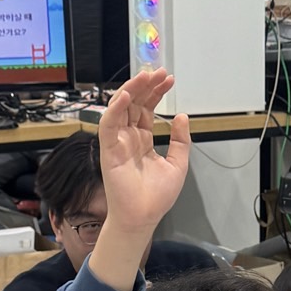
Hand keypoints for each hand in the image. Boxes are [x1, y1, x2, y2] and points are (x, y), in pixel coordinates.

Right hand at [96, 68, 189, 235]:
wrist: (143, 217)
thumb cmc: (156, 197)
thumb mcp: (177, 165)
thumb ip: (180, 141)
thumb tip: (182, 117)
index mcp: (143, 140)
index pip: (148, 109)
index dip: (157, 93)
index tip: (169, 80)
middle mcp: (128, 137)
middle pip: (135, 103)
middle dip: (146, 86)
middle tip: (159, 72)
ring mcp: (117, 142)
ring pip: (120, 107)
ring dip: (132, 89)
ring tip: (146, 76)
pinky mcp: (108, 150)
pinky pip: (108, 124)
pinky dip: (115, 108)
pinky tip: (127, 95)